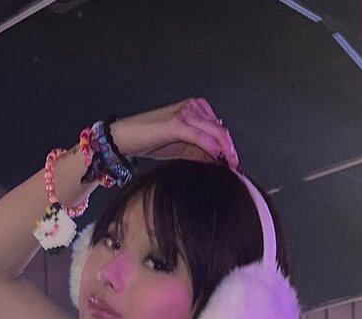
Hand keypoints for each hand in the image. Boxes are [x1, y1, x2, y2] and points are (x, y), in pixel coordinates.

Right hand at [110, 99, 238, 171]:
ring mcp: (186, 113)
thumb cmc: (151, 139)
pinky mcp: (177, 123)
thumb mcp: (182, 146)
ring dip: (225, 152)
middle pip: (221, 130)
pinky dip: (211, 150)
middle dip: (230, 151)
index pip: (220, 129)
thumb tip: (219, 161)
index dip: (229, 147)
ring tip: (229, 168)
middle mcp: (194, 106)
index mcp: (197, 108)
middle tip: (236, 169)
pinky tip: (217, 161)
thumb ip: (200, 150)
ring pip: (215, 133)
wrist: (126, 137)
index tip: (233, 164)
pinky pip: (201, 137)